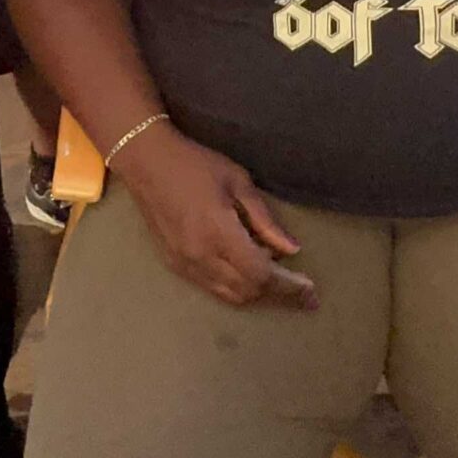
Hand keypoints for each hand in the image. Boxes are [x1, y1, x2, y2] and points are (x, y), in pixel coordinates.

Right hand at [112, 126, 318, 309]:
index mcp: (219, 232)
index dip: (289, 286)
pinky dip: (235, 287)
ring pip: (230, 295)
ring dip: (257, 292)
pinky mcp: (174, 264)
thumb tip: (292, 249)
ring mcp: (184, 263)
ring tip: (276, 278)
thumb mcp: (238, 182)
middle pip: (248, 291)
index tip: (311, 292)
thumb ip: (265, 219)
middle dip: (278, 294)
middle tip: (302, 290)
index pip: (261, 274)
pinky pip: (212, 287)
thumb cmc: (195, 164)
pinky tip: (246, 271)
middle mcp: (200, 255)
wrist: (145, 162)